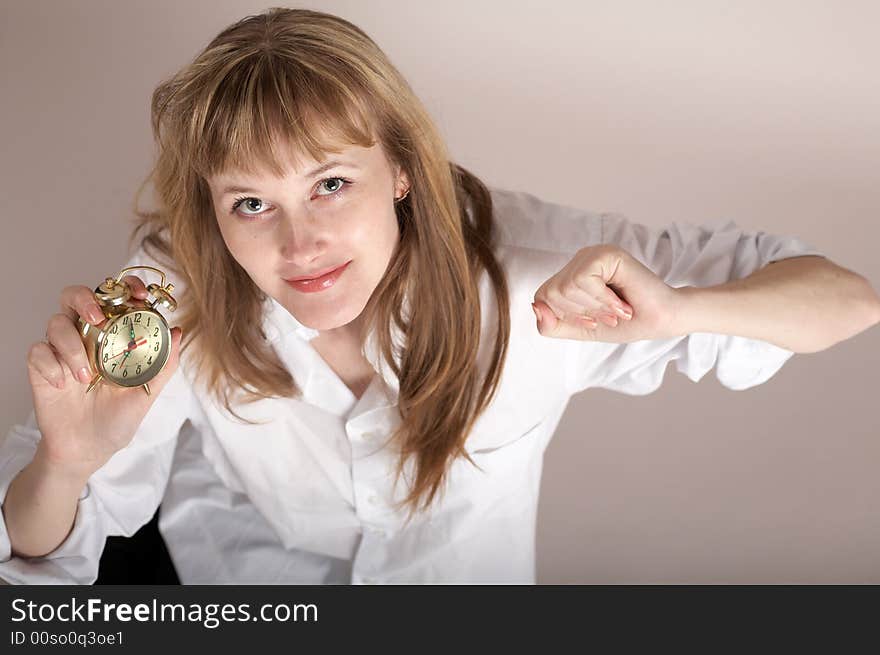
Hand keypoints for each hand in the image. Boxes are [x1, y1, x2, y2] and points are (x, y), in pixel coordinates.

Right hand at [26, 275, 182, 477]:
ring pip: (56, 323)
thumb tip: (178, 330)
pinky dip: (51, 365)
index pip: (113, 299)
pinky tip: (64, 385)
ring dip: (71, 346)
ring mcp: (61, 350)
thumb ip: (164, 363)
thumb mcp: (146, 392)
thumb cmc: (118, 419)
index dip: (124, 286)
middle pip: (75, 296)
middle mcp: (86, 336)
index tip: (139, 294)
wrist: (88, 450)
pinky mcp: (41, 367)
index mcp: (112, 336)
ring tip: (86, 376)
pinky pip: (38, 351)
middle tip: (98, 319)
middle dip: (85, 299)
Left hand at [532, 244, 684, 342]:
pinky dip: (602, 300)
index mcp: (570, 274)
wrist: (661, 322)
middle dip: (581, 314)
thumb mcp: (580, 329)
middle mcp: (579, 260)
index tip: (593, 321)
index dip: (565, 316)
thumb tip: (534, 307)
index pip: (543, 297)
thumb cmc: (625, 323)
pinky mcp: (606, 253)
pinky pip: (583, 280)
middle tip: (608, 316)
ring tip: (616, 309)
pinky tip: (621, 303)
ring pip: (565, 288)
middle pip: (551, 294)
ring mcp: (592, 254)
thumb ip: (552, 324)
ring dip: (595, 308)